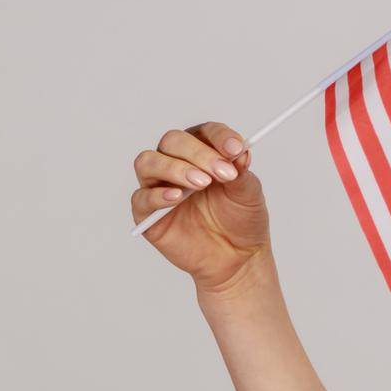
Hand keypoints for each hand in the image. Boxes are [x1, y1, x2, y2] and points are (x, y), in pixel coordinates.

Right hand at [131, 121, 270, 293]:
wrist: (238, 258)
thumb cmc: (241, 220)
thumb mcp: (249, 194)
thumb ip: (241, 172)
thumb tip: (238, 152)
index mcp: (203, 153)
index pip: (204, 132)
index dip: (220, 137)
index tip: (237, 149)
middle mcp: (177, 163)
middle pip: (173, 141)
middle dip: (198, 154)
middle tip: (222, 173)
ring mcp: (158, 187)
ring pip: (148, 162)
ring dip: (174, 168)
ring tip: (201, 184)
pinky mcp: (147, 213)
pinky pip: (141, 198)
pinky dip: (157, 195)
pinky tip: (177, 198)